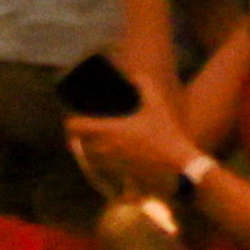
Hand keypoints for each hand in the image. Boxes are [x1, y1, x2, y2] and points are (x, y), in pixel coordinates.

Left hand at [67, 91, 198, 190]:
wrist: (178, 161)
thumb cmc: (166, 132)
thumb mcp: (157, 105)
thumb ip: (145, 86)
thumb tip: (135, 75)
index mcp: (110, 129)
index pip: (76, 127)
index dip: (71, 122)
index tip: (73, 117)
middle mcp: (106, 147)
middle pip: (77, 143)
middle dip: (76, 136)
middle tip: (80, 130)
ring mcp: (112, 162)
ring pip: (87, 157)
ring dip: (85, 150)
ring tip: (90, 142)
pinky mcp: (119, 174)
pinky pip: (100, 169)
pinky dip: (97, 163)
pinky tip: (104, 157)